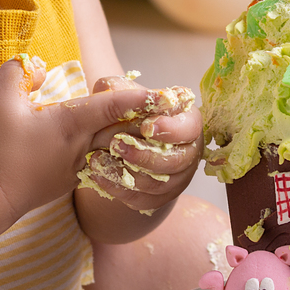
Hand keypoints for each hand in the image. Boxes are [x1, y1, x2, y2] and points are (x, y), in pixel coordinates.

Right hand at [0, 57, 177, 218]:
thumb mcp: (1, 101)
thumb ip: (18, 73)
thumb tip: (38, 65)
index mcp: (72, 123)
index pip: (113, 106)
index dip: (137, 97)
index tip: (160, 92)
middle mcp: (83, 145)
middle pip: (123, 129)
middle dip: (144, 119)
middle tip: (165, 110)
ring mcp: (80, 167)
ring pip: (114, 150)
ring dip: (130, 140)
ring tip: (147, 131)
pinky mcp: (71, 181)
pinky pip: (100, 166)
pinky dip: (111, 157)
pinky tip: (117, 152)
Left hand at [80, 75, 202, 213]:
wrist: (119, 142)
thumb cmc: (126, 112)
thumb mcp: (120, 93)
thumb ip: (117, 89)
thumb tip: (113, 90)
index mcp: (188, 120)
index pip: (191, 127)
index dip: (171, 129)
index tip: (147, 126)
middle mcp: (189, 150)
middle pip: (178, 160)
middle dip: (145, 154)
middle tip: (116, 145)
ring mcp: (178, 177)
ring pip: (161, 184)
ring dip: (129, 174)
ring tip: (99, 161)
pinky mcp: (161, 197)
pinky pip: (145, 200)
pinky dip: (120, 191)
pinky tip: (99, 177)